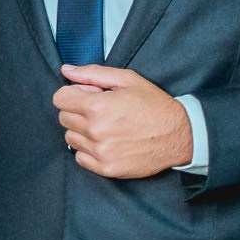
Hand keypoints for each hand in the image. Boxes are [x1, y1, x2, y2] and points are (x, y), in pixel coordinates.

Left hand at [54, 65, 191, 177]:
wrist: (179, 135)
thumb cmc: (154, 105)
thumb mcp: (127, 80)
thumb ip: (93, 73)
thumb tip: (66, 70)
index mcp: (97, 106)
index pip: (59, 99)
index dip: (74, 94)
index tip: (89, 95)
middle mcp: (95, 130)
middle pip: (64, 118)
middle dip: (78, 111)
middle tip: (102, 110)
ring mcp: (100, 152)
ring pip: (70, 138)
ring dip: (83, 131)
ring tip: (107, 127)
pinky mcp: (106, 168)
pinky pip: (80, 158)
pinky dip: (89, 150)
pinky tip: (108, 142)